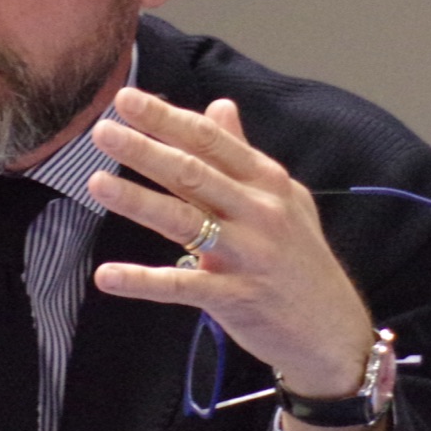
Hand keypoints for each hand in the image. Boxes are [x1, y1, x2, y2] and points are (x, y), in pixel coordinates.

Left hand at [87, 88, 385, 430]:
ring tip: (96, 183)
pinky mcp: (235, 298)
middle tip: (102, 130)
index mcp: (266, 182)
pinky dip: (143, 281)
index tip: (125, 99)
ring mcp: (248, 255)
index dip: (166, 118)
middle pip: (193, 173)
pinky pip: (181, 286)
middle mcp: (259, 212)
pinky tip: (106, 276)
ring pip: (184, 221)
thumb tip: (218, 105)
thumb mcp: (283, 197)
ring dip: (138, 201)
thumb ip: (243, 152)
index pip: (210, 141)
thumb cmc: (300, 257)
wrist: (335, 332)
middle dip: (146, 149)